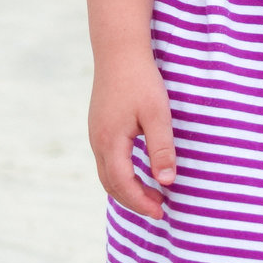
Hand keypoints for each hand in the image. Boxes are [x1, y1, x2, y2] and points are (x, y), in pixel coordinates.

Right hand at [88, 54, 176, 217]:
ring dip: (127, 189)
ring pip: (106, 173)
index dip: (141, 202)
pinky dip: (121, 174)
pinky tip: (139, 172)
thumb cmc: (141, 81)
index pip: (123, 184)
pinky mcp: (99, 126)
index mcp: (110, 142)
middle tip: (160, 208)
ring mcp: (95, 134)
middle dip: (134, 200)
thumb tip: (167, 181)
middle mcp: (97, 141)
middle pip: (111, 184)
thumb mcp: (158, 115)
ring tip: (152, 195)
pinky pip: (106, 160)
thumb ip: (161, 149)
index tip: (162, 212)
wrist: (119, 51)